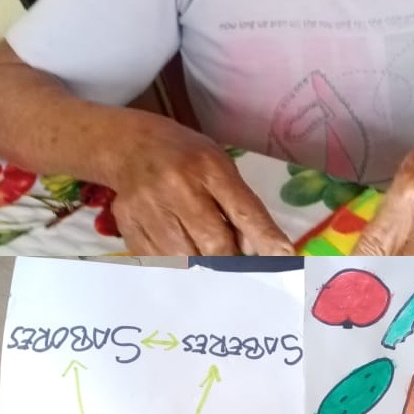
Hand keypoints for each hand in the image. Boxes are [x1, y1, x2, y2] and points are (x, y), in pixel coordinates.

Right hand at [110, 115, 293, 255]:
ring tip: (205, 257)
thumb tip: (256, 250)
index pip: (243, 209)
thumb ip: (239, 204)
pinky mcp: (129, 227)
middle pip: (214, 243)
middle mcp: (179, 187)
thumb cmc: (185, 156)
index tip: (284, 257)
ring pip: (187, 260)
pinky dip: (176, 267)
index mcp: (209, 167)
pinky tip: (180, 254)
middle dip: (231, 262)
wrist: (129, 146)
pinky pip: (160, 263)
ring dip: (203, 267)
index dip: (265, 236)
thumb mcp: (219, 165)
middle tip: (238, 267)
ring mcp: (151, 209)